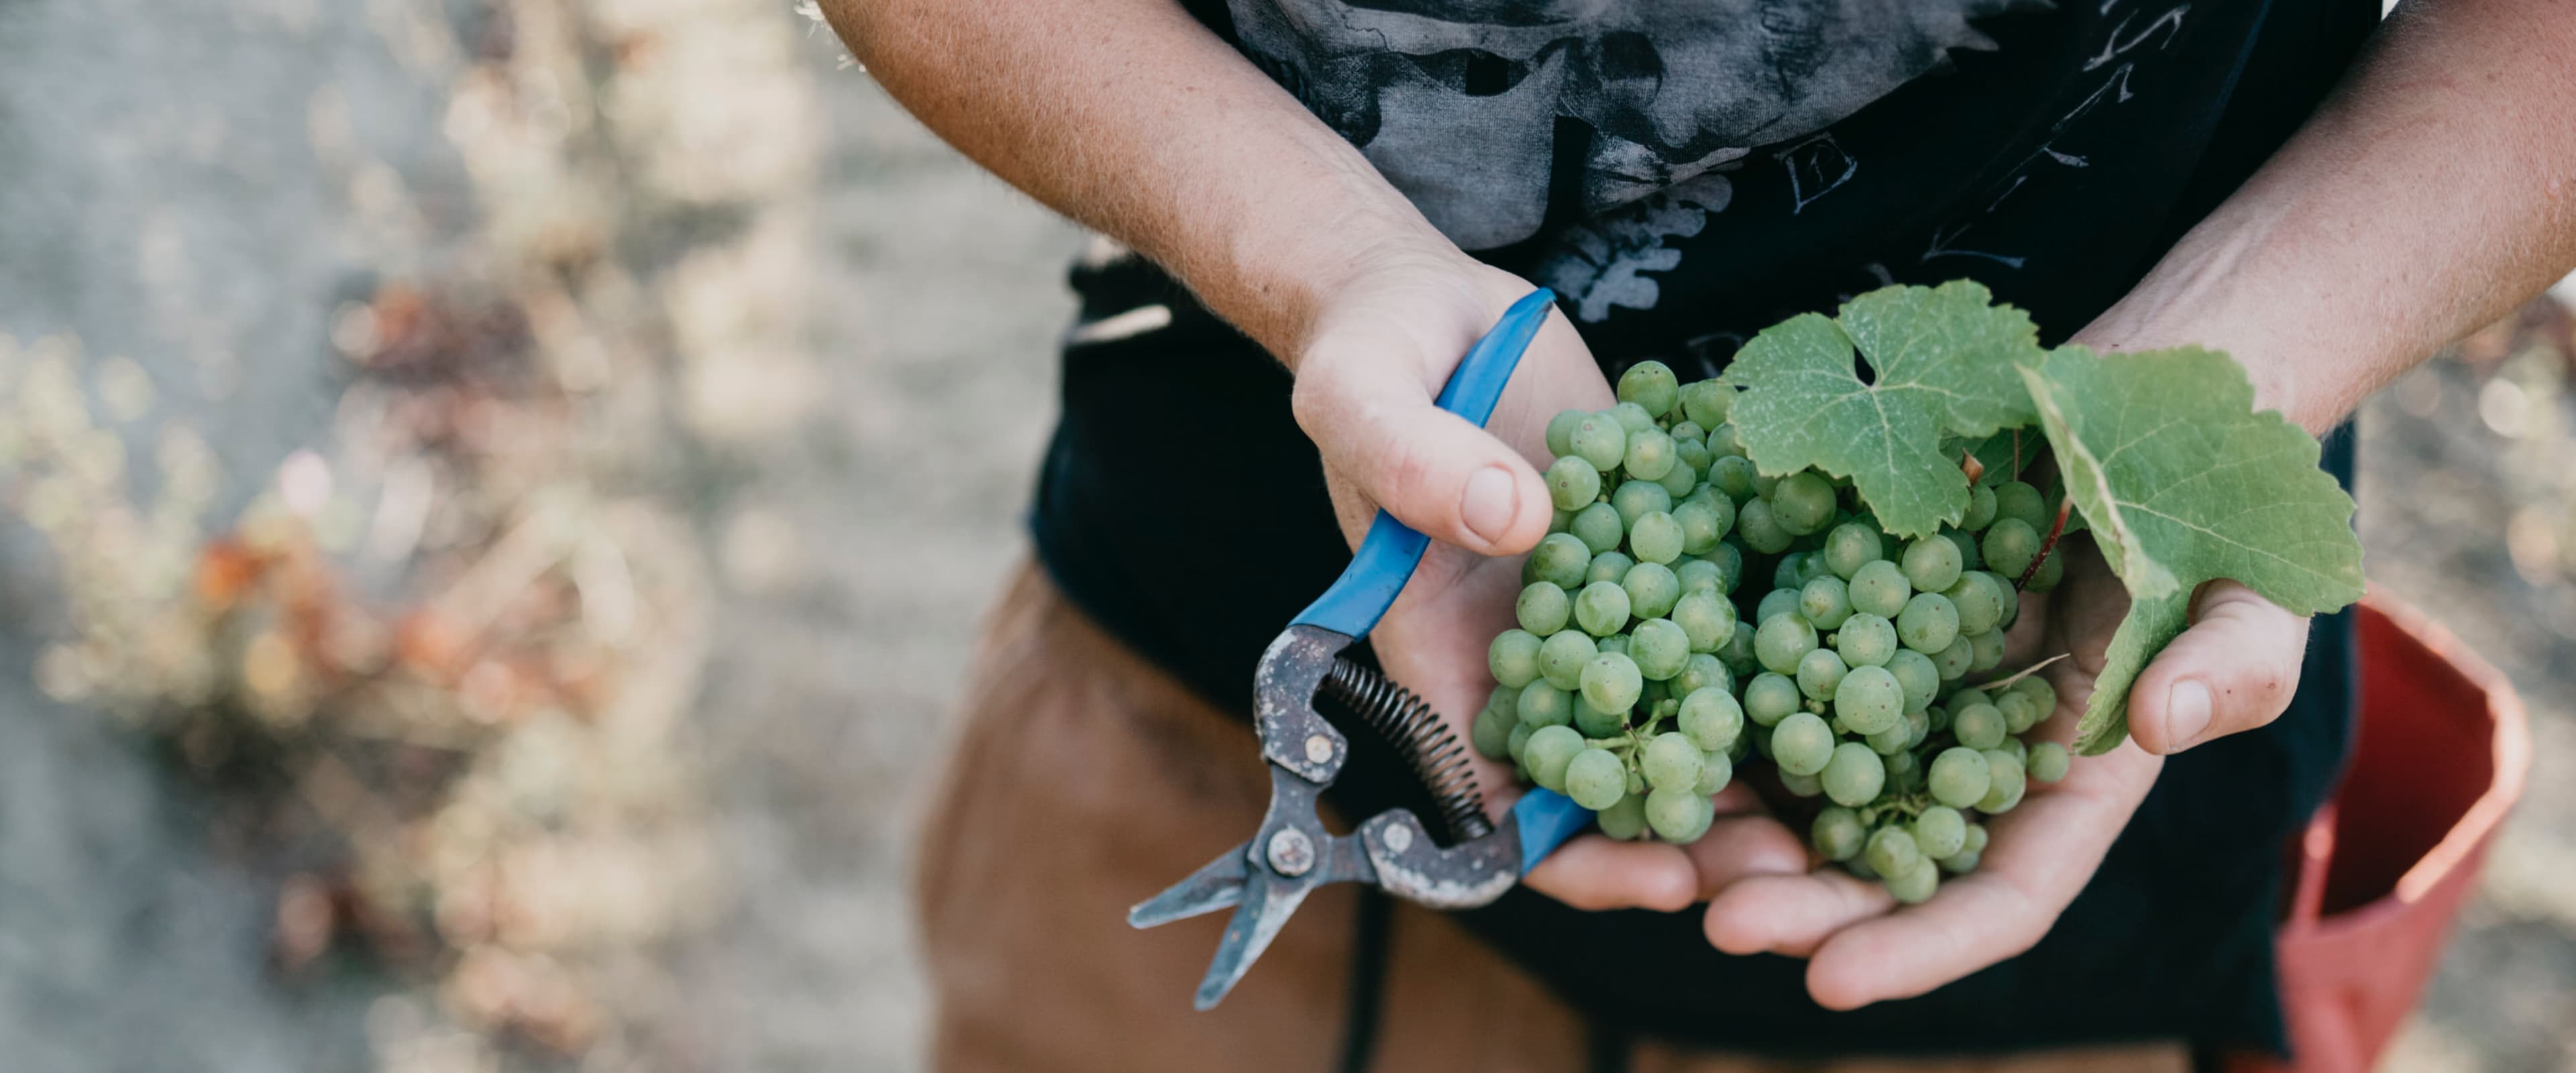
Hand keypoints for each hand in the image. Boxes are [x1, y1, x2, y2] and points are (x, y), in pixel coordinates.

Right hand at [1288, 250, 1809, 912]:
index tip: (1668, 879)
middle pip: (1609, 781)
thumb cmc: (1370, 351)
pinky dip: (1780, 649)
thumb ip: (1414, 460)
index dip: (1578, 857)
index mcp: (1441, 652)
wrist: (1432, 300)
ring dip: (1752, 761)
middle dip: (1696, 834)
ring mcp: (1600, 604)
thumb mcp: (1361, 395)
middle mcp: (1527, 650)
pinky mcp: (1659, 547)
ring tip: (1845, 790)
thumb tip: (1517, 523)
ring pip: (1680, 713)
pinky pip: (1720, 616)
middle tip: (1792, 867)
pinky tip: (1866, 664)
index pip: (1500, 800)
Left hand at [1697, 535, 2314, 1008]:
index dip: (1917, 951)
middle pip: (1880, 868)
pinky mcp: (1850, 630)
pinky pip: (1778, 688)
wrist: (2137, 423)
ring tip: (1663, 850)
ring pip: (1809, 792)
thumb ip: (2226, 669)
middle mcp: (1972, 767)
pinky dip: (1722, 719)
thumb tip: (2150, 724)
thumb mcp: (2253, 602)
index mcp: (2067, 797)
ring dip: (1740, 831)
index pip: (1996, 905)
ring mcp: (1904, 702)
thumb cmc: (2220, 533)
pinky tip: (1659, 728)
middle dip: (1801, 906)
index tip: (1827, 983)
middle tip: (1717, 919)